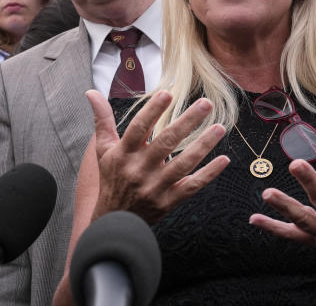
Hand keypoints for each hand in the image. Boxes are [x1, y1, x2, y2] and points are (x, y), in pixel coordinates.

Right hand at [86, 89, 228, 222]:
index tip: (168, 93)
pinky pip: (192, 186)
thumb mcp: (103, 149)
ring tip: (220, 128)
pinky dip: (209, 174)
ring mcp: (155, 187)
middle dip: (187, 121)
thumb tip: (91, 92)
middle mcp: (140, 170)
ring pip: (183, 164)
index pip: (138, 128)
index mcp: (124, 154)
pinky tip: (224, 159)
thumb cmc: (111, 178)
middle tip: (206, 104)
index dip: (152, 111)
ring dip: (203, 145)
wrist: (114, 222)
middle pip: (166, 142)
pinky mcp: (169, 202)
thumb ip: (102, 120)